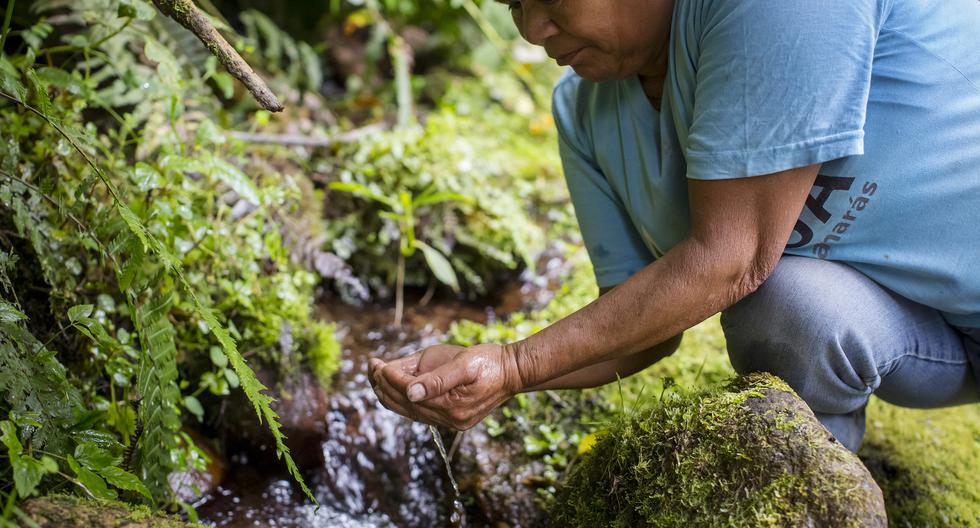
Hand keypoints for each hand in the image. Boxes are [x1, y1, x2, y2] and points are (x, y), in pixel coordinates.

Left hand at [369, 343, 522, 430]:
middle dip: (383, 385)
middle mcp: (448, 419)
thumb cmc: (489, 362)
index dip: (388, 376)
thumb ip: (437, 379)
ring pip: (408, 411)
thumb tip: (409, 392)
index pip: (407, 392)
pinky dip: (402, 400)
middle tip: (370, 366)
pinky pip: (418, 413)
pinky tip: (394, 388)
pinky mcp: (451, 418)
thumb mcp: (464, 364)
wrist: (513, 372)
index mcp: (450, 406)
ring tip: (376, 375)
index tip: (376, 362)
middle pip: (404, 405)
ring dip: (389, 394)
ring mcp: (449, 421)